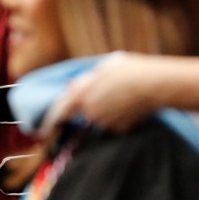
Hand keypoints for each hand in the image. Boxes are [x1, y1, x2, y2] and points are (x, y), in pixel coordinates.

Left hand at [46, 52, 162, 133]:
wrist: (156, 84)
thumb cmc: (130, 70)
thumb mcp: (103, 67)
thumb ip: (85, 80)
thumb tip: (72, 88)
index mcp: (82, 94)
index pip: (59, 112)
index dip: (49, 123)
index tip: (42, 132)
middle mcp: (90, 112)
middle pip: (82, 113)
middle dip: (88, 107)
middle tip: (107, 94)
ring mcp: (105, 123)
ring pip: (98, 119)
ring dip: (104, 111)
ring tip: (121, 96)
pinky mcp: (119, 130)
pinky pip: (113, 125)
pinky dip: (117, 118)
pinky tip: (129, 105)